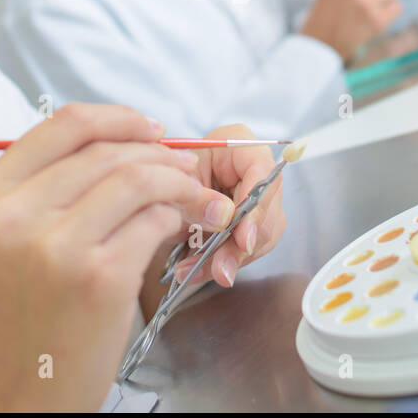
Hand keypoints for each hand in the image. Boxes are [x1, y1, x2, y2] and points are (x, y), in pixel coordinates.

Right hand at [0, 104, 221, 411]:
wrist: (12, 395)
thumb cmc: (16, 322)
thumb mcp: (4, 240)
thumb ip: (46, 188)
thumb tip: (122, 143)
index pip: (65, 124)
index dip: (120, 119)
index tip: (150, 130)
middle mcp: (16, 213)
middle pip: (108, 149)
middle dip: (160, 152)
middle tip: (186, 167)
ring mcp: (58, 246)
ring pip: (138, 179)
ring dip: (180, 183)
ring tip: (196, 198)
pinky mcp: (99, 278)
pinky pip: (153, 223)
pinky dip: (177, 219)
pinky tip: (182, 229)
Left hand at [167, 125, 285, 289]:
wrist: (151, 189)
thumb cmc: (162, 174)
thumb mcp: (174, 184)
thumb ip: (198, 198)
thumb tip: (227, 219)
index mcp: (238, 145)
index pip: (262, 173)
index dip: (256, 207)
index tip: (244, 239)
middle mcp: (253, 169)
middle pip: (266, 209)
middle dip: (241, 244)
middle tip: (221, 270)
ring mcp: (256, 197)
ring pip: (262, 234)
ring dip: (231, 259)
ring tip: (196, 272)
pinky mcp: (250, 222)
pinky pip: (249, 248)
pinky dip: (223, 262)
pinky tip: (198, 271)